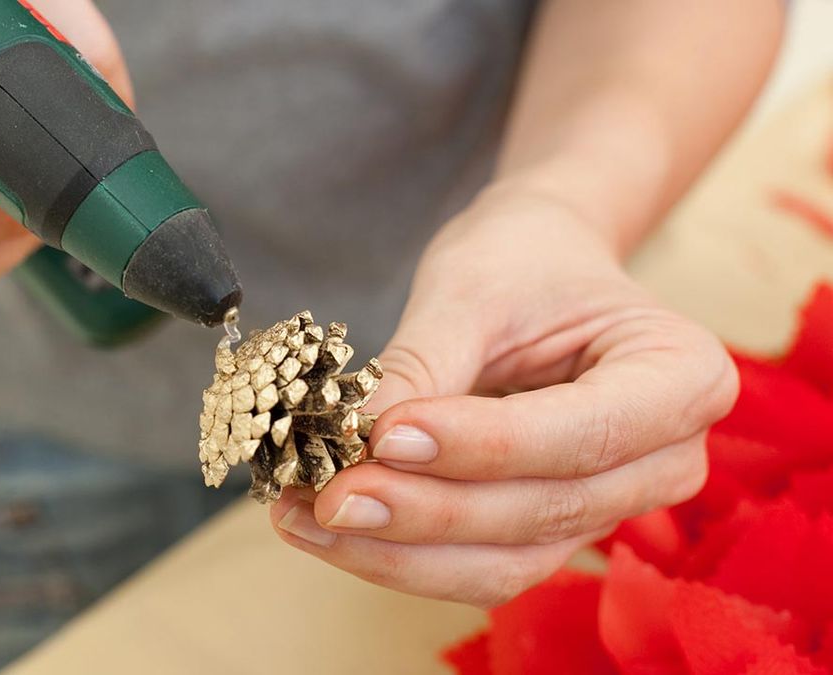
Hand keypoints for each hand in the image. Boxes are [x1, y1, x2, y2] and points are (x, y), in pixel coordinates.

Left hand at [269, 184, 737, 606]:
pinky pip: (478, 568)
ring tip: (304, 516)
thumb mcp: (471, 290)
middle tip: (326, 492)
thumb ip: (421, 368)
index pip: (582, 433)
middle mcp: (667, 459)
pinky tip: (327, 527)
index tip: (384, 435)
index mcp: (683, 375)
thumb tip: (353, 441)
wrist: (537, 267)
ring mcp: (612, 508)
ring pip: (504, 561)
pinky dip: (399, 556)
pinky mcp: (551, 532)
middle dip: (423, 511)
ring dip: (397, 552)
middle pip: (541, 511)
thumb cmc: (521, 260)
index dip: (481, 447)